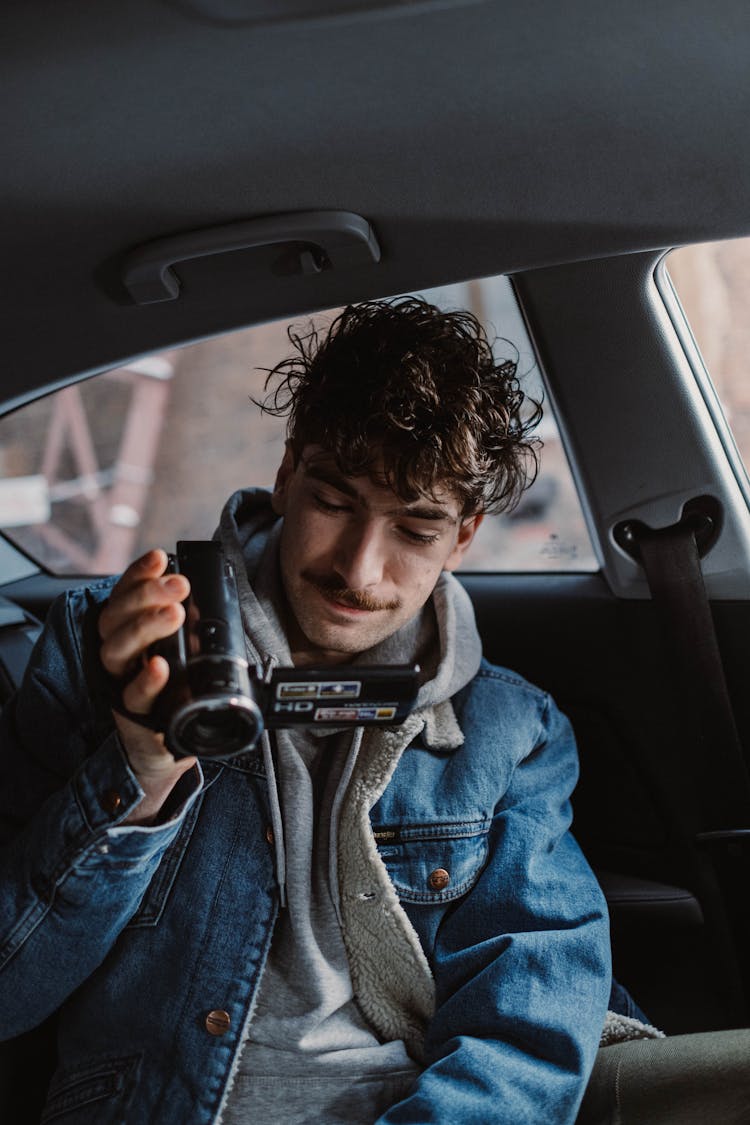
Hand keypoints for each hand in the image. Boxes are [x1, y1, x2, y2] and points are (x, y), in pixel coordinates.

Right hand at [98, 548, 196, 822]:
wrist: (167, 746)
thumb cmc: (178, 692)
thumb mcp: (191, 652)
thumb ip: (195, 627)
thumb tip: (216, 599)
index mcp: (130, 632)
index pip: (124, 596)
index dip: (137, 574)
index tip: (160, 557)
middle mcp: (120, 655)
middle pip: (115, 617)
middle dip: (145, 594)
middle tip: (179, 586)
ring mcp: (122, 684)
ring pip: (116, 650)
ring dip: (144, 627)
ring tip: (174, 614)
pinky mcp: (133, 715)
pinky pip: (133, 697)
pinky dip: (147, 680)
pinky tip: (162, 665)